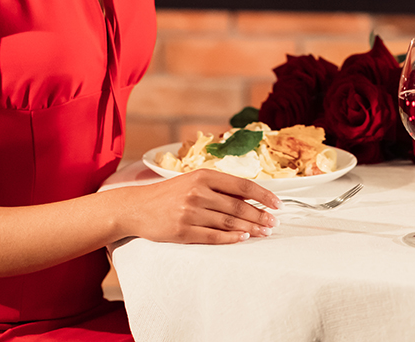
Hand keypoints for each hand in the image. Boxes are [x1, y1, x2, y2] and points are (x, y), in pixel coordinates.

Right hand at [116, 169, 279, 244]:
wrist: (136, 207)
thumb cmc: (170, 193)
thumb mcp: (194, 181)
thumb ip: (220, 188)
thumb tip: (251, 199)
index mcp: (204, 176)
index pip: (242, 186)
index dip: (263, 195)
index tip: (277, 204)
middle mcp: (198, 192)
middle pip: (238, 206)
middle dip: (260, 216)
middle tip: (274, 223)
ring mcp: (189, 212)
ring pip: (228, 222)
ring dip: (249, 228)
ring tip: (263, 232)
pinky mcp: (181, 231)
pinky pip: (212, 236)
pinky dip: (230, 238)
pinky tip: (243, 238)